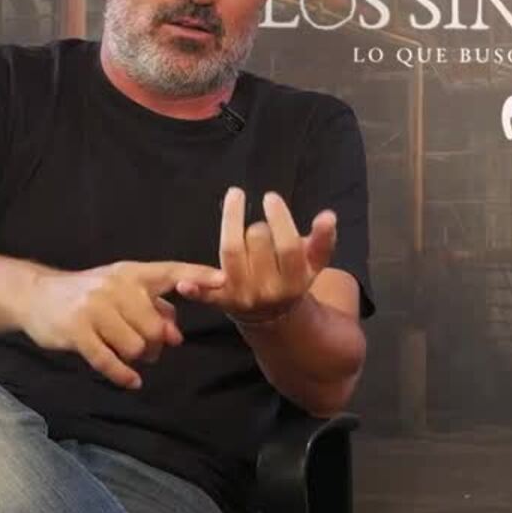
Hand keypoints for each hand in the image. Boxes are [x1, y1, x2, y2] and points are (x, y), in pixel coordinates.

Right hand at [20, 260, 225, 389]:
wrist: (38, 295)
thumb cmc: (90, 295)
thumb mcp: (123, 290)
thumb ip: (155, 308)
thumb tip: (176, 336)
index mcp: (131, 273)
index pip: (171, 271)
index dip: (198, 275)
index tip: (223, 281)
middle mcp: (115, 287)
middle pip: (156, 327)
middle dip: (157, 345)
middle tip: (149, 349)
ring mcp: (94, 309)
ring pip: (136, 347)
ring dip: (139, 359)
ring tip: (131, 356)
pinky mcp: (76, 332)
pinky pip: (110, 361)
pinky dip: (124, 376)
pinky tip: (131, 381)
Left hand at [175, 188, 336, 326]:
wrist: (273, 315)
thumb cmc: (292, 277)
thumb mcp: (312, 264)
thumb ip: (323, 240)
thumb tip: (328, 216)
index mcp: (294, 282)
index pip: (287, 246)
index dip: (279, 218)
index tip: (270, 196)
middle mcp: (268, 292)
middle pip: (257, 242)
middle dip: (259, 224)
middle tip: (261, 224)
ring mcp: (242, 297)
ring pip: (232, 253)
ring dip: (231, 223)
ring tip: (235, 201)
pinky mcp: (220, 301)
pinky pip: (206, 295)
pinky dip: (195, 290)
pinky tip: (183, 283)